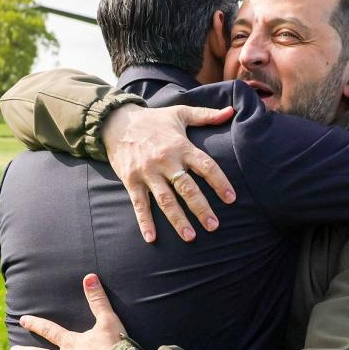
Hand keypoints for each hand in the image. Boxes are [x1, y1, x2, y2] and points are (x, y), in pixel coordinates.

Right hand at [101, 103, 236, 242]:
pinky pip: (139, 204)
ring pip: (165, 200)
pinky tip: (152, 238)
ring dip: (178, 219)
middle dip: (201, 208)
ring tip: (190, 237)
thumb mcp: (180, 113)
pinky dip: (145, 222)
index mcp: (180, 146)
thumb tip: (232, 111)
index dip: (219, 182)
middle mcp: (165, 161)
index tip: (231, 198)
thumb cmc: (153, 120)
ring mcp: (147, 172)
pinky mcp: (131, 181)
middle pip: (187, 188)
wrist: (116, 121)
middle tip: (214, 226)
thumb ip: (207, 115)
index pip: (205, 166)